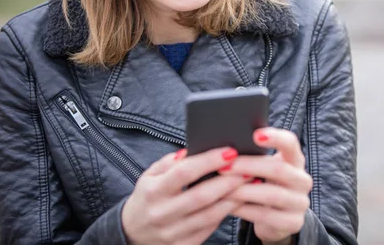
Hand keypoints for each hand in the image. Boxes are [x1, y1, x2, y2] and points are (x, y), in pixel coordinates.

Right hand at [121, 146, 251, 244]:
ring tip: (250, 183)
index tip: (230, 151)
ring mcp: (172, 233)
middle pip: (201, 196)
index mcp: (153, 191)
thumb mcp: (149, 176)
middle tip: (248, 168)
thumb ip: (170, 163)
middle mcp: (162, 213)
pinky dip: (225, 214)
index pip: (184, 173)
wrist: (132, 233)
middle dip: (229, 181)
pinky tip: (238, 201)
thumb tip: (193, 151)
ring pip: (210, 215)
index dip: (208, 161)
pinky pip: (209, 229)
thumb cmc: (147, 197)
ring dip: (233, 198)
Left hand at [219, 128, 312, 242]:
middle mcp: (302, 180)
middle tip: (224, 167)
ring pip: (271, 194)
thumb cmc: (263, 184)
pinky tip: (228, 207)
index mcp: (295, 160)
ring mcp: (300, 203)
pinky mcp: (293, 223)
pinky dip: (244, 210)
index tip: (255, 135)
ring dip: (243, 191)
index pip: (291, 143)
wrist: (275, 219)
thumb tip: (225, 147)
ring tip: (221, 188)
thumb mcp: (263, 168)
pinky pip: (265, 216)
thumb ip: (253, 156)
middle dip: (248, 166)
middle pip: (278, 169)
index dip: (275, 137)